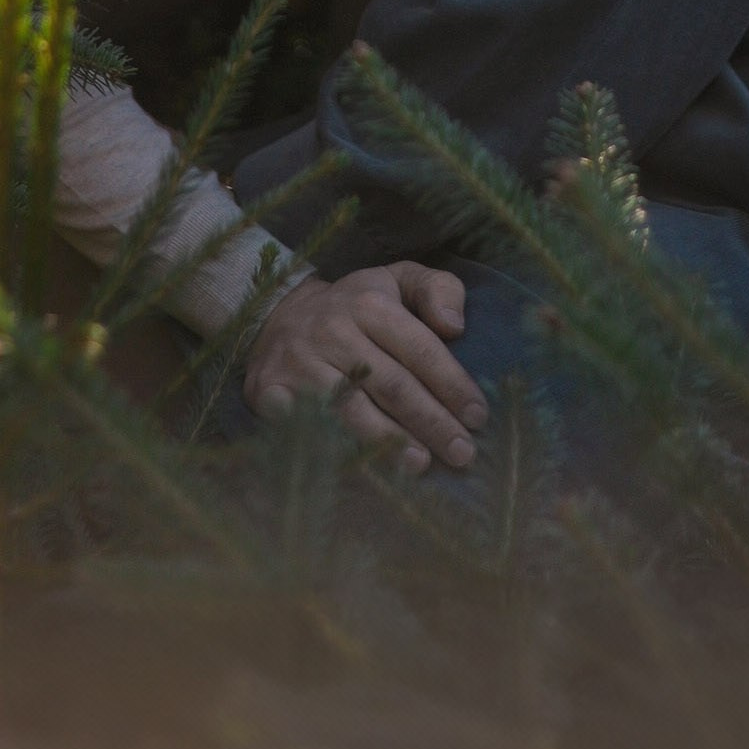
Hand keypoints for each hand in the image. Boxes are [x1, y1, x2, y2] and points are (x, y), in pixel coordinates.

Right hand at [243, 263, 484, 472]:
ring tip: (421, 465)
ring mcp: (299, 362)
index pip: (420, 349)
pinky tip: (361, 468)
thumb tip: (454, 326)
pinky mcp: (269, 389)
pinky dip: (334, 448)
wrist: (277, 316)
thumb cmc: (355, 306)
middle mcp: (333, 331)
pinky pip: (306, 426)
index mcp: (370, 303)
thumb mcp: (398, 280)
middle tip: (463, 453)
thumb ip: (438, 290)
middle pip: (392, 385)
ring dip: (388, 442)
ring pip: (351, 410)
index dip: (453, 385)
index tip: (479, 417)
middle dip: (432, 423)